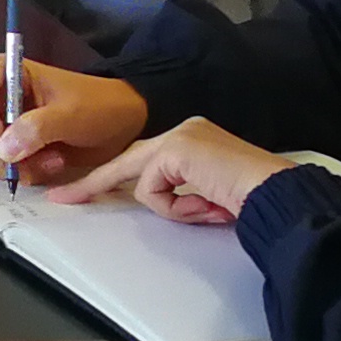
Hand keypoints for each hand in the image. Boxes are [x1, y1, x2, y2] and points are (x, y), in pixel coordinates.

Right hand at [0, 57, 149, 189]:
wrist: (122, 121)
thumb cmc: (99, 105)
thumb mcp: (71, 113)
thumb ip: (37, 128)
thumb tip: (4, 149)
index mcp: (4, 73)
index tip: (3, 139)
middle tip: (18, 165)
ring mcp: (0, 122)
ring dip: (10, 165)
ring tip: (48, 162)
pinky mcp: (11, 144)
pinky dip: (21, 172)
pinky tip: (49, 164)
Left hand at [51, 117, 295, 223]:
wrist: (279, 196)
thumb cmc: (252, 201)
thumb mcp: (205, 196)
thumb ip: (178, 192)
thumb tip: (153, 200)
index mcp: (192, 140)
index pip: (141, 158)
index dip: (108, 177)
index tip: (75, 192)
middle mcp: (184, 131)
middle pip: (127, 162)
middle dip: (94, 184)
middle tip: (61, 198)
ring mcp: (180, 137)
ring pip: (144, 184)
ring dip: (174, 209)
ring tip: (208, 209)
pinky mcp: (177, 150)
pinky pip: (154, 192)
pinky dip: (177, 207)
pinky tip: (207, 204)